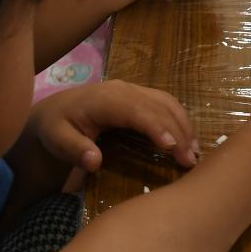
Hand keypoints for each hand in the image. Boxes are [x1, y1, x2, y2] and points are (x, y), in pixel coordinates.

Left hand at [30, 79, 197, 171]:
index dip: (157, 127)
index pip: (137, 110)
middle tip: (190, 161)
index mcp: (106, 99)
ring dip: (184, 126)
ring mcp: (135, 90)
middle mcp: (124, 90)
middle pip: (159, 107)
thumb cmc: (56, 127)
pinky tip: (188, 141)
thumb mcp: (56, 139)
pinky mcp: (141, 96)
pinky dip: (180, 120)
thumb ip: (74, 149)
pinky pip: (166, 104)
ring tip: (195, 153)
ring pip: (167, 103)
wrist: (55, 110)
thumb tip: (95, 161)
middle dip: (178, 132)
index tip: (172, 147)